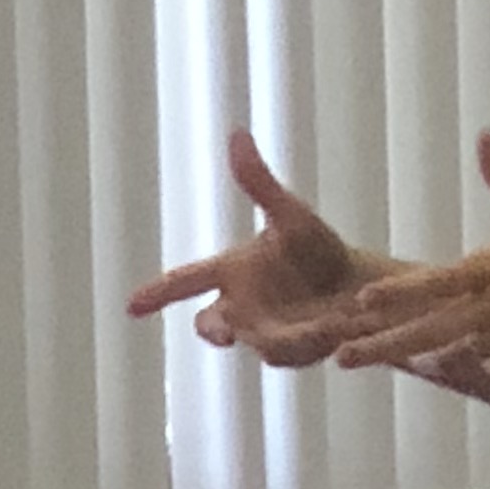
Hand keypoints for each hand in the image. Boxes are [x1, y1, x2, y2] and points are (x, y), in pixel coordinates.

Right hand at [127, 130, 381, 368]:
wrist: (358, 287)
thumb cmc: (319, 250)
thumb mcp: (292, 216)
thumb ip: (259, 183)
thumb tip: (236, 133)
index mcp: (231, 271)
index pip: (185, 280)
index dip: (157, 293)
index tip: (130, 306)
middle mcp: (239, 306)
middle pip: (209, 323)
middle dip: (213, 329)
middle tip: (221, 333)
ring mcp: (262, 334)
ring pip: (255, 342)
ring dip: (280, 334)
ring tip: (320, 321)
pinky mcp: (290, 354)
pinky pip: (288, 354)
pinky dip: (307, 342)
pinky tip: (334, 328)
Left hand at [322, 133, 489, 386]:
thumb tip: (483, 136)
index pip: (432, 285)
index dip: (394, 296)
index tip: (360, 303)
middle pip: (427, 330)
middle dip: (382, 344)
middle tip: (342, 356)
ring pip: (452, 352)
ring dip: (416, 355)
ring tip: (379, 359)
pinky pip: (489, 364)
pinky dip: (469, 362)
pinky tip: (442, 366)